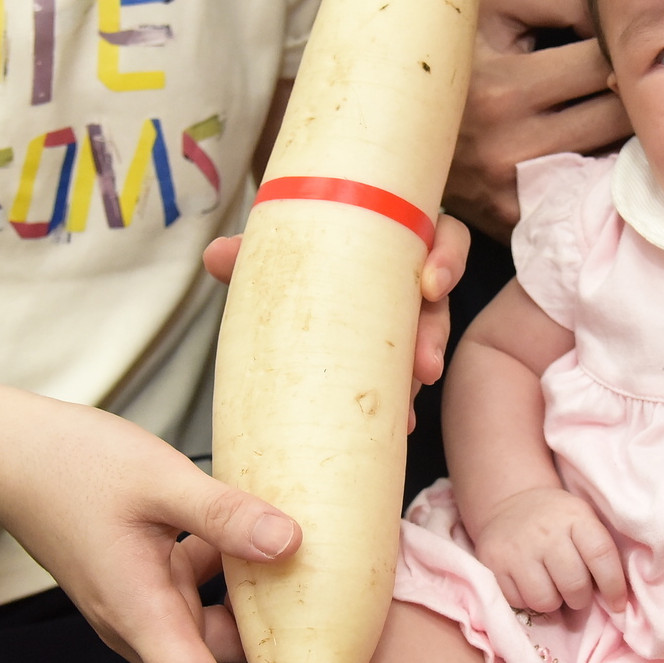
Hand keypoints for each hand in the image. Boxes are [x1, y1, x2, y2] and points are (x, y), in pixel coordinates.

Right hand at [0, 395, 334, 662]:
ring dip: (264, 633)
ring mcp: (139, 605)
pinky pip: (199, 599)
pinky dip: (238, 587)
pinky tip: (272, 545)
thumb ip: (225, 514)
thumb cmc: (70, 464)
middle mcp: (140, 626)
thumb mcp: (158, 480)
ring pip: (213, 637)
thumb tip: (293, 543)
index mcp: (142, 618)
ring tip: (328, 614)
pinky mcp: (140, 579)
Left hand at [204, 212, 471, 428]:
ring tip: (408, 411)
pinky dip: (402, 400)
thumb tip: (216, 255)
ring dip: (418, 373)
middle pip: (440, 301)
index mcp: (400, 237)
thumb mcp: (286, 248)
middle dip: (434, 334)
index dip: (447, 258)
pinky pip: (409, 375)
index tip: (431, 285)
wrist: (298, 277)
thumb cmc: (307, 250)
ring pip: (428, 343)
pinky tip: (398, 425)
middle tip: (425, 367)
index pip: (445, 237)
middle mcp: (412, 275)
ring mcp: (409, 316)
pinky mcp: (400, 350)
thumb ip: (254, 249)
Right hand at [445, 0, 631, 239]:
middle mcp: (506, 151)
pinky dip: (593, 170)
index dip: (619, 45)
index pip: (602, 66)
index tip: (616, 38)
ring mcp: (509, 195)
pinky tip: (582, 143)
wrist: (382, 103)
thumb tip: (627, 24)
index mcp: (500, 91)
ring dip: (619, 133)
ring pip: (609, 161)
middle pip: (617, 119)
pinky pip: (581, 194)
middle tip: (628, 71)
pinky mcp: (511, 220)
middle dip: (630, 90)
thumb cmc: (451, 36)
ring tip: (604, 103)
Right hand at [469, 485, 624, 613]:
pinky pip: (518, 602)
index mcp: (576, 517)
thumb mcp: (584, 520)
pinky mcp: (494, 562)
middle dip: (580, 599)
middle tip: (577, 594)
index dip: (614, 586)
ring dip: (553, 603)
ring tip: (552, 589)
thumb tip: (617, 601)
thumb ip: (600, 552)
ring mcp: (518, 548)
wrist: (510, 502)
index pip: (601, 556)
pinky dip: (528, 601)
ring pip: (545, 600)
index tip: (617, 604)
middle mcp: (546, 532)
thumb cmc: (557, 520)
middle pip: (574, 586)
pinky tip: (530, 584)